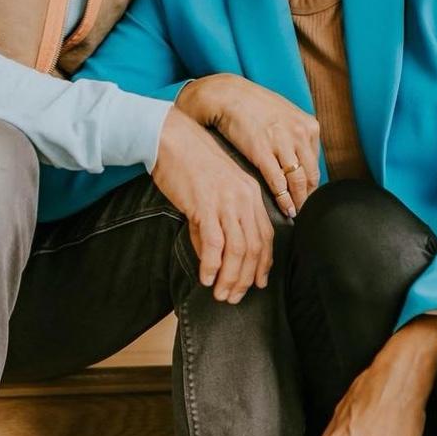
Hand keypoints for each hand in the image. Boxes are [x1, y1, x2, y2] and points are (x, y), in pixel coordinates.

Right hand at [152, 107, 274, 302]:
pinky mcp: (205, 205)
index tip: (257, 283)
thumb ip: (215, 222)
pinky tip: (205, 278)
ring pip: (238, 250)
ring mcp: (226, 202)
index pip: (266, 236)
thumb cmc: (189, 163)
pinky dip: (211, 266)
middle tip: (234, 297)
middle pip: (254, 248)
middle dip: (245, 278)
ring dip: (229, 278)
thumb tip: (211, 256)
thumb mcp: (213, 191)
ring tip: (220, 294)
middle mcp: (244, 199)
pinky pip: (214, 244)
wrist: (170, 139)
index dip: (263, 264)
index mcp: (251, 194)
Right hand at [177, 74, 320, 216]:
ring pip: (297, 181)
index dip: (312, 184)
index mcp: (308, 126)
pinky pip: (278, 182)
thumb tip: (302, 157)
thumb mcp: (285, 113)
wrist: (227, 95)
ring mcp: (282, 143)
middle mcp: (299, 134)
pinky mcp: (262, 152)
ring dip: (297, 201)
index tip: (308, 195)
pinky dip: (283, 199)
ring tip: (296, 213)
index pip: (315, 163)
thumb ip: (297, 134)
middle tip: (305, 210)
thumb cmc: (253, 105)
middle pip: (310, 175)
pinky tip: (284, 208)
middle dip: (308, 196)